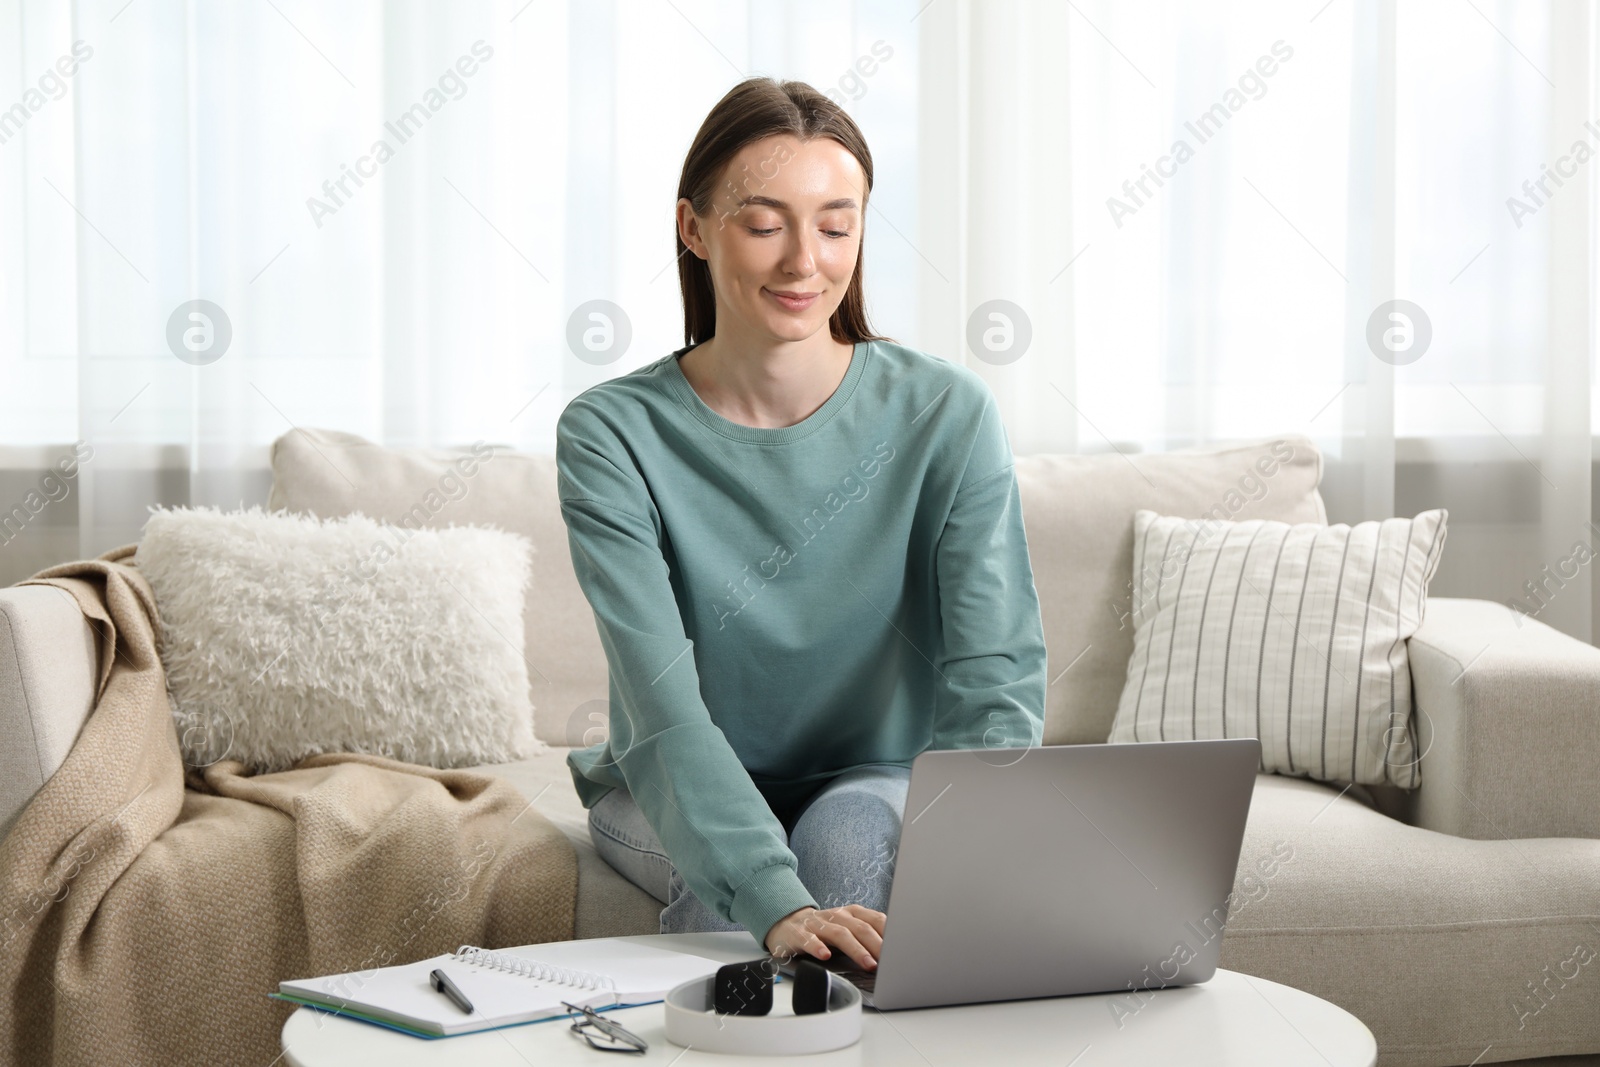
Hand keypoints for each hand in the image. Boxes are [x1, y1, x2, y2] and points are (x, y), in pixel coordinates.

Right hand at [764, 905, 885, 971]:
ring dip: (856, 949)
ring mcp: (818, 924)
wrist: (788, 923)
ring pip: (840, 934)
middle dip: (877, 945)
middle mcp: (837, 915)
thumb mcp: (848, 929)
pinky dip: (817, 947)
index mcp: (852, 914)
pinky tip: (825, 956)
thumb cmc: (825, 930)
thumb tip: (894, 955)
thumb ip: (868, 937)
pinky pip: (809, 939)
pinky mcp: (799, 933)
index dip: (890, 935)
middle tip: (889, 962)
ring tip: (868, 964)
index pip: (876, 920)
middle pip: (861, 928)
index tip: (902, 950)